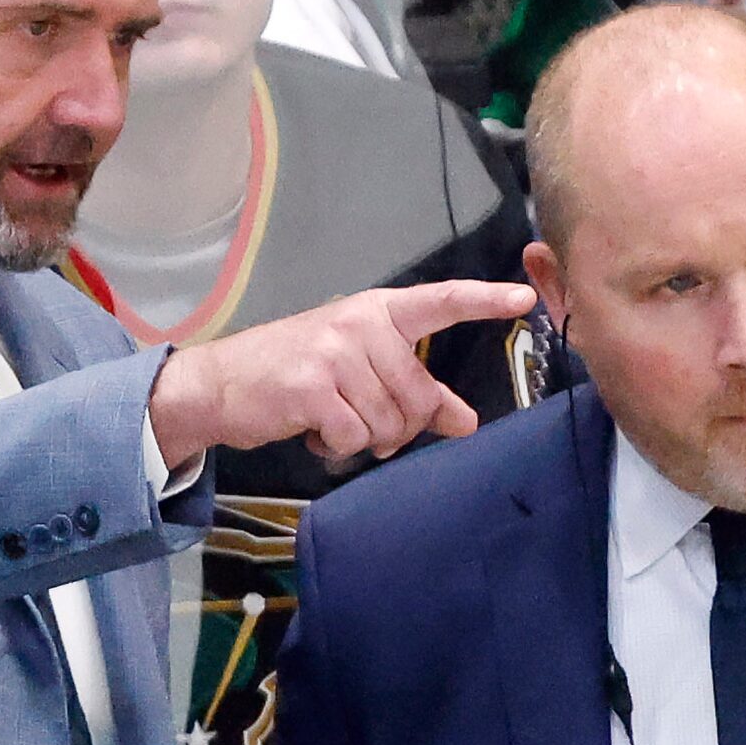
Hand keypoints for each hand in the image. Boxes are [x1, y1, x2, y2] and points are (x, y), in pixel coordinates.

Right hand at [146, 280, 535, 467]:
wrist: (221, 386)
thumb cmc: (295, 376)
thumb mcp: (358, 374)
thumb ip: (417, 395)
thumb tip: (466, 422)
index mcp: (377, 312)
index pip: (440, 302)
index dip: (484, 301)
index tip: (524, 298)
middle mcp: (359, 324)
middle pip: (417, 395)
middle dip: (396, 424)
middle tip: (359, 421)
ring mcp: (335, 352)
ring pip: (388, 422)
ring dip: (362, 437)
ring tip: (329, 419)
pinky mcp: (312, 386)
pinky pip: (355, 436)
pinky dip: (336, 446)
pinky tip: (312, 429)